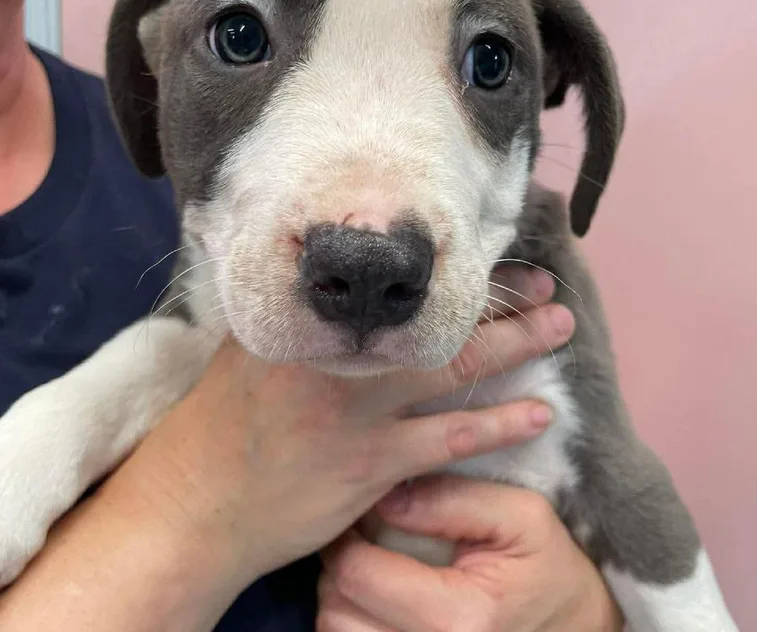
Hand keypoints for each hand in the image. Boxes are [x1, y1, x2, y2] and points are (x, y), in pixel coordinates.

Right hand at [114, 267, 572, 596]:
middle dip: (498, 303)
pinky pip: (449, 439)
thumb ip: (297, 314)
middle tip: (546, 288)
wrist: (197, 501)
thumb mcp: (251, 346)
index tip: (490, 255)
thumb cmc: (223, 420)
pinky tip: (536, 414)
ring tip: (559, 332)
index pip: (394, 286)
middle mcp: (340, 357)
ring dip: (514, 350)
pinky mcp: (373, 465)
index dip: (451, 272)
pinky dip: (497, 425)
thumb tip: (334, 284)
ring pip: (453, 370)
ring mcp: (359, 412)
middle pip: (435, 321)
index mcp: (311, 321)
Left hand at [319, 476, 623, 631]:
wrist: (577, 626)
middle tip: (362, 539)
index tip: (358, 515)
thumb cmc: (549, 567)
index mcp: (459, 619)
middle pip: (336, 612)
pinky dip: (357, 622)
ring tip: (373, 568)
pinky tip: (382, 600)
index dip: (347, 538)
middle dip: (340, 569)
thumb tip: (385, 496)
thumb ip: (452, 499)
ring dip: (343, 599)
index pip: (358, 576)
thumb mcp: (522, 515)